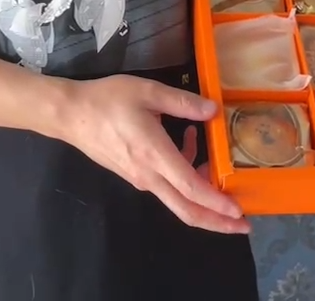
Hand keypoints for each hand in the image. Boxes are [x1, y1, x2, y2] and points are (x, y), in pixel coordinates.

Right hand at [63, 75, 246, 234]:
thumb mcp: (147, 91)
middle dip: (217, 221)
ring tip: (212, 158)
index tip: (238, 210)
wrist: (71, 115)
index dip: (217, 202)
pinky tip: (186, 141)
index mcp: (154, 155)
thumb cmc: (108, 100)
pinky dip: (184, 172)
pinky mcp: (134, 175)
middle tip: (243, 224)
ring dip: (201, 190)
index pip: (191, 188)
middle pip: (186, 210)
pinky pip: (165, 184)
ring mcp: (140, 179)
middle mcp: (149, 176)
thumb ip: (182, 102)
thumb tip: (213, 109)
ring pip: (177, 198)